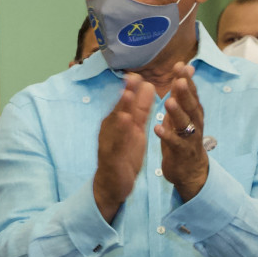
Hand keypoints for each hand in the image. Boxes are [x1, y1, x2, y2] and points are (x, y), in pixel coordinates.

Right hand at [94, 73, 153, 222]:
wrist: (112, 184)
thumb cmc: (124, 154)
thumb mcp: (135, 129)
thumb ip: (141, 110)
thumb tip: (147, 86)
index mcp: (117, 122)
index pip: (126, 103)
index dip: (131, 88)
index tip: (138, 72)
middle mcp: (111, 130)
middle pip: (120, 109)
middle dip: (126, 93)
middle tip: (133, 76)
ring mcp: (110, 142)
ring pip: (116, 123)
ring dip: (122, 108)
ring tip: (128, 94)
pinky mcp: (112, 156)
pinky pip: (118, 142)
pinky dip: (121, 131)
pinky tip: (126, 121)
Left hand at [155, 64, 209, 200]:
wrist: (190, 170)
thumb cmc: (183, 138)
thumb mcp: (182, 116)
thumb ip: (182, 97)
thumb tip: (183, 74)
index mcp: (193, 113)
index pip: (191, 93)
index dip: (186, 80)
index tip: (181, 65)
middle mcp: (195, 123)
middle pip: (191, 105)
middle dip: (185, 93)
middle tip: (179, 80)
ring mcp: (190, 138)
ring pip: (185, 123)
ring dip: (177, 112)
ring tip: (169, 101)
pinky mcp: (182, 152)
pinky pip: (175, 143)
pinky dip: (167, 135)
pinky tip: (158, 128)